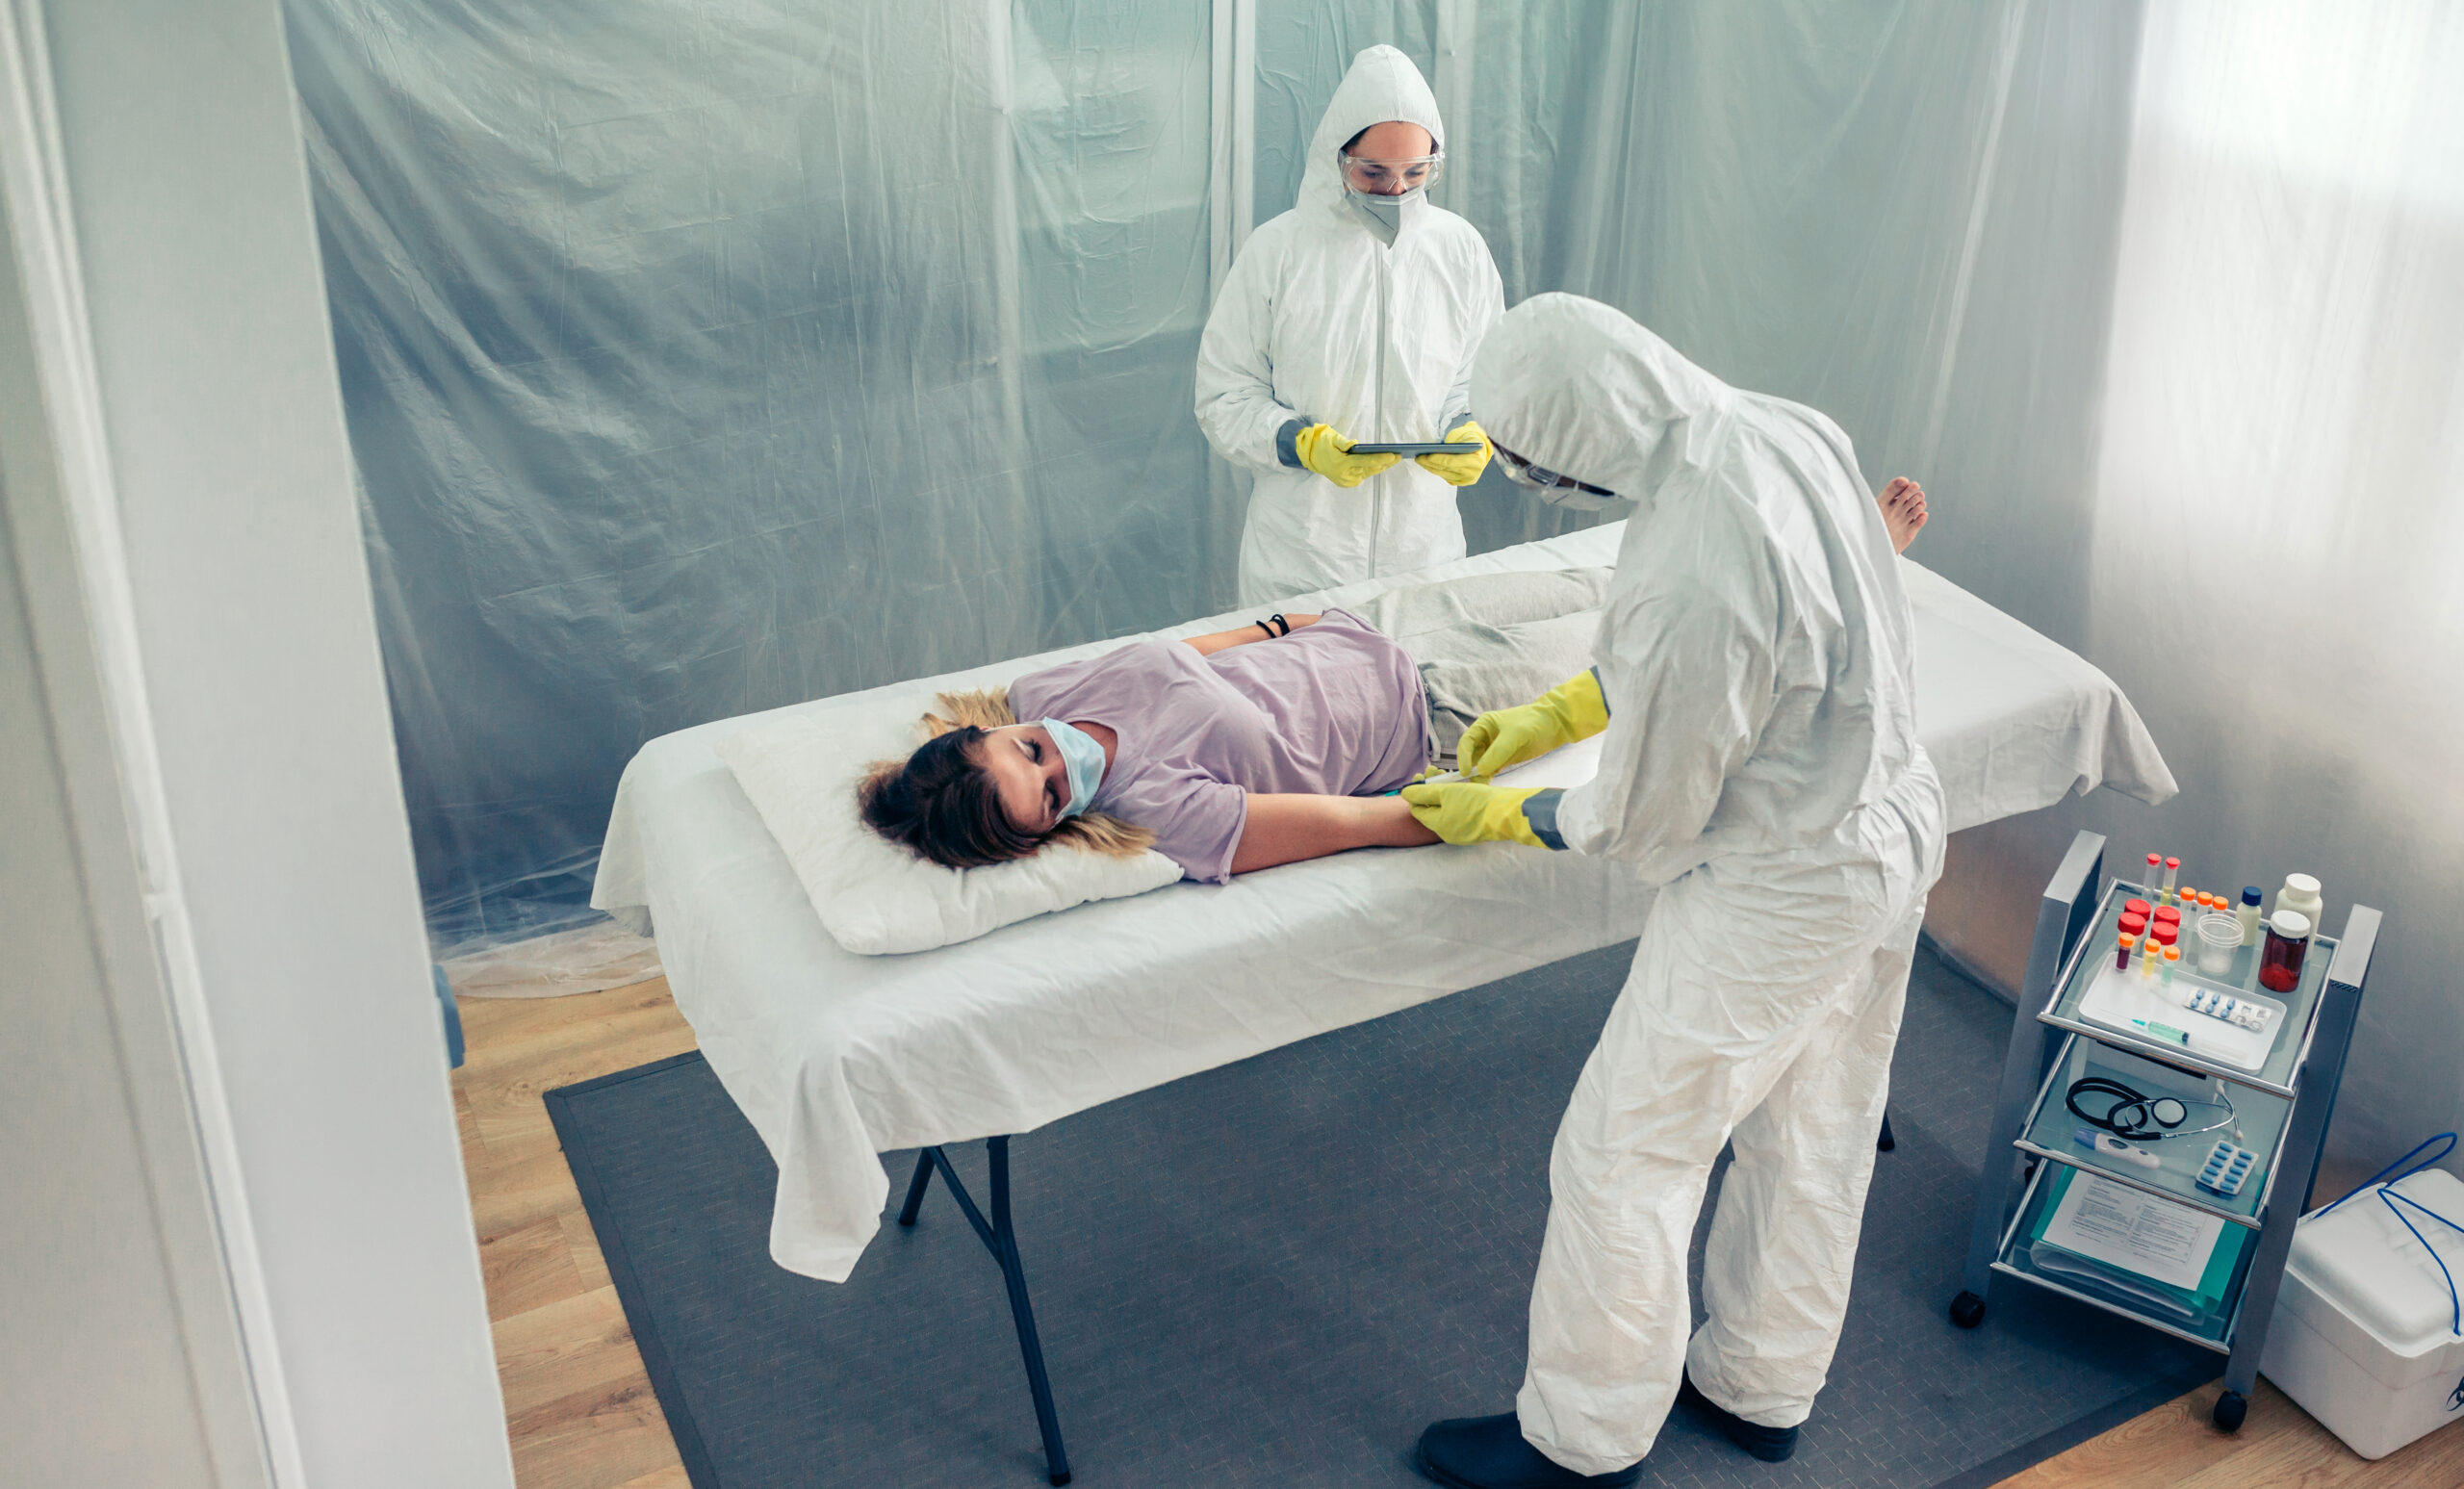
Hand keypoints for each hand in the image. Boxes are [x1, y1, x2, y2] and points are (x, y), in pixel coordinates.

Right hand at [1293, 424, 1400, 487]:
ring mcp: (1346, 481)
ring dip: (1381, 466)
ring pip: (1368, 473)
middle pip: (1370, 469)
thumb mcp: (1331, 437)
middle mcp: (1344, 475)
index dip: (1380, 458)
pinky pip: (1363, 475)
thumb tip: (1356, 444)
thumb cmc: (1322, 443)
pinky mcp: (1347, 483)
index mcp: (1341, 463)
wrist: (1311, 456)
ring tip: (1394, 459)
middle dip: (1385, 462)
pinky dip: (1372, 470)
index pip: (1365, 461)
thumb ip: (1343, 441)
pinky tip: (1383, 464)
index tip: (1393, 455)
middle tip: (1399, 456)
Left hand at [1401, 780, 1550, 846]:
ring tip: (1447, 775)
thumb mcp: (1445, 792)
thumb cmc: (1475, 802)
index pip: (1417, 809)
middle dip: (1430, 788)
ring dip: (1444, 792)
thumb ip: (1423, 793)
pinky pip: (1460, 811)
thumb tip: (1405, 793)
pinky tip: (1461, 786)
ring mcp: (1463, 831)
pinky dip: (1457, 799)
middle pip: (1432, 808)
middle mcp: (1448, 832)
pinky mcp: (1476, 826)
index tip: (1420, 775)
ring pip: (1447, 809)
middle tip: (1433, 770)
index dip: (1416, 792)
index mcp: (1437, 825)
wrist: (1507, 812)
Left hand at [1415, 419, 1491, 485]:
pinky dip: (1435, 470)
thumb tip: (1435, 448)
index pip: (1452, 461)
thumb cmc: (1470, 439)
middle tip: (1418, 457)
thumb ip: (1454, 442)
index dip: (1437, 459)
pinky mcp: (1461, 482)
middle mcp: (1473, 473)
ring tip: (1419, 460)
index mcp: (1476, 461)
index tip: (1426, 455)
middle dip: (1430, 463)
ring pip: (1443, 474)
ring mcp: (1466, 480)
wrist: (1480, 449)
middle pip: (1446, 469)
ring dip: (1430, 467)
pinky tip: (1426, 465)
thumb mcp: (1465, 436)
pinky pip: (1445, 476)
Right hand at [1457, 671, 1609, 779]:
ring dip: (1478, 776)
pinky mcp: (1503, 760)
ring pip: (1479, 765)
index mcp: (1483, 725)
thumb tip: (1480, 771)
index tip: (1465, 772)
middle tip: (1472, 784)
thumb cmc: (1533, 723)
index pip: (1466, 743)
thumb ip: (1497, 753)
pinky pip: (1490, 770)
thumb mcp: (1514, 736)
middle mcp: (1485, 737)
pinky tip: (1487, 786)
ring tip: (1480, 788)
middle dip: (1470, 769)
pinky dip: (1487, 778)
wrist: (1555, 725)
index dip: (1463, 757)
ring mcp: (1494, 749)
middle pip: (1470, 756)